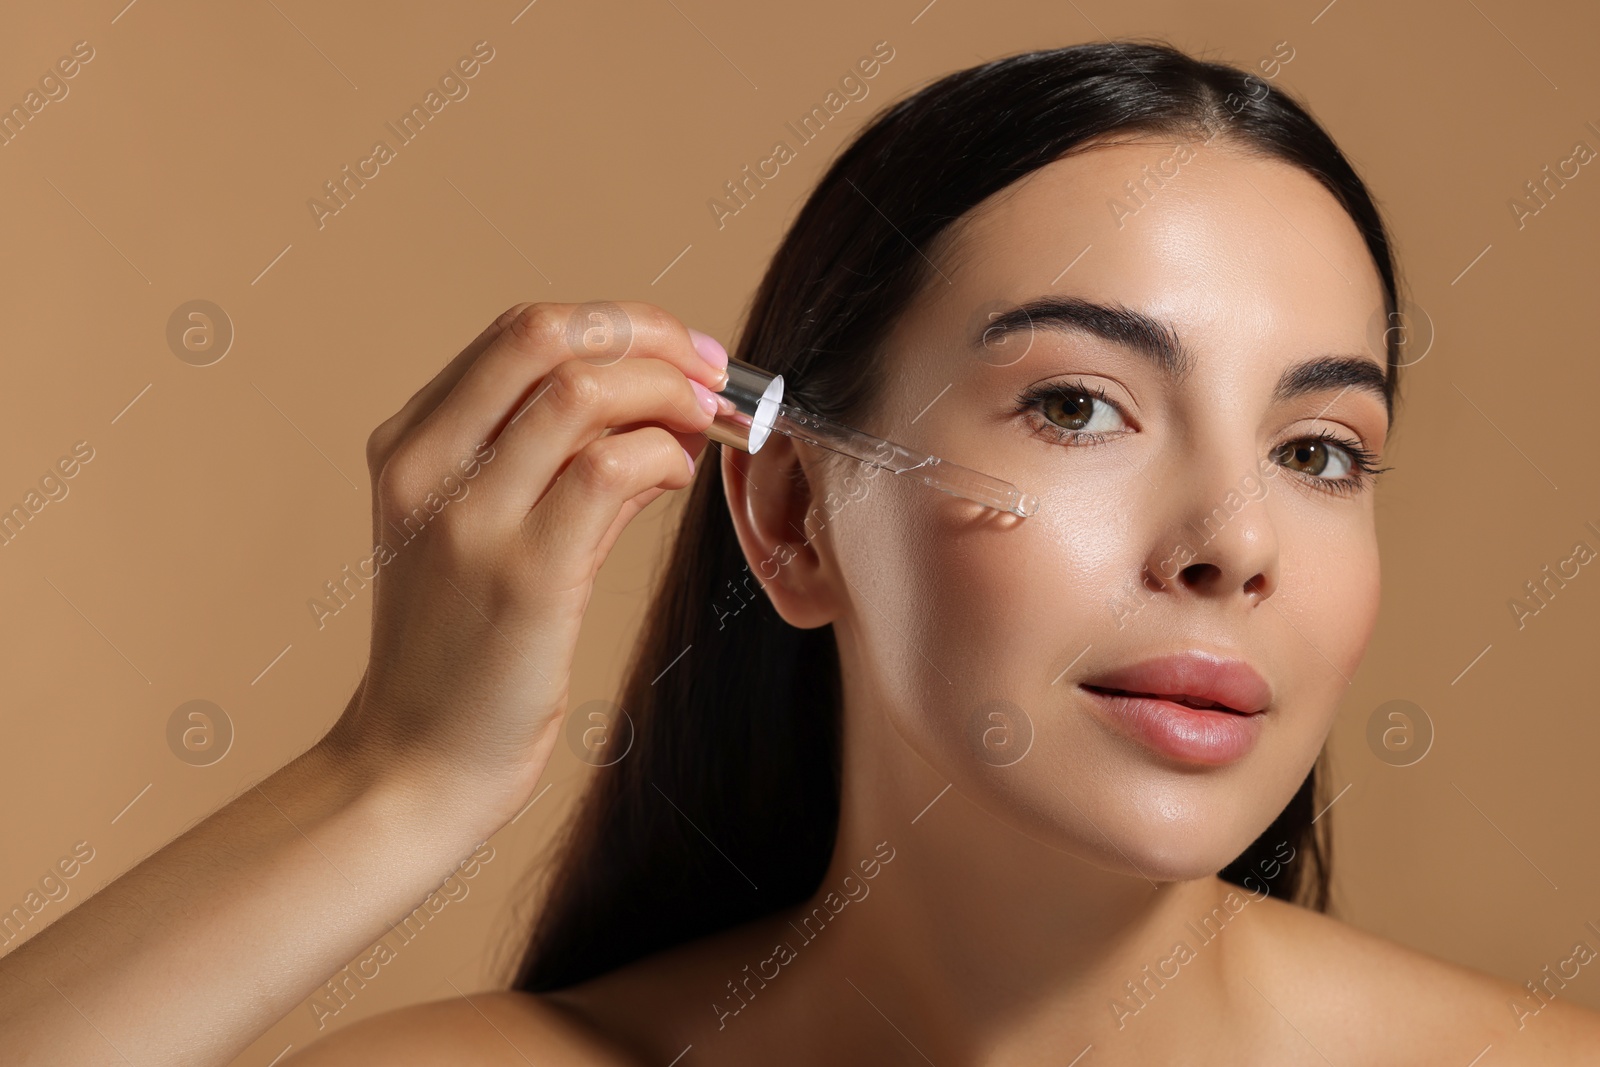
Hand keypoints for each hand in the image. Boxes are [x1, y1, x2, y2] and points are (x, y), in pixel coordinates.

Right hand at [321, 301, 728, 832]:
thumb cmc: (463, 654)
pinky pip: (608, 470)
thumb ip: (561, 465)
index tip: (682, 351)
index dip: (619, 325)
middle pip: (545, 334)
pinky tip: (678, 478)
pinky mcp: (524, 575)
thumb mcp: (491, 535)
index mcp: (412, 443)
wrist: (415, 765)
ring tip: (706, 426)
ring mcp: (470, 518)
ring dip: (668, 393)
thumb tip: (662, 412)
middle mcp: (427, 464)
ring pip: (582, 391)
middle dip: (649, 334)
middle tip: (711, 371)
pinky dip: (663, 455)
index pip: (522, 332)